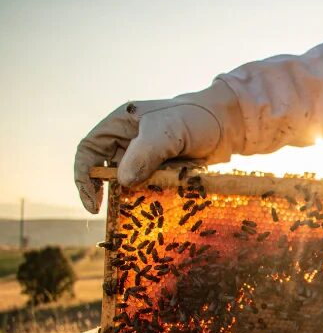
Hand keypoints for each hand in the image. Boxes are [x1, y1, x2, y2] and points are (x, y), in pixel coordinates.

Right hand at [74, 80, 243, 212]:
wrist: (228, 127)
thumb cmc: (196, 119)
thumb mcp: (169, 131)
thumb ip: (145, 152)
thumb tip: (122, 181)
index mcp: (120, 124)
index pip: (89, 149)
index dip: (84, 176)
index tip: (93, 202)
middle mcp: (128, 142)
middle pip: (105, 170)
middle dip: (108, 192)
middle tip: (115, 212)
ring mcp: (146, 158)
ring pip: (128, 183)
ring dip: (132, 198)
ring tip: (141, 212)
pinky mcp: (162, 173)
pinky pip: (148, 189)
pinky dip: (151, 199)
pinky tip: (159, 208)